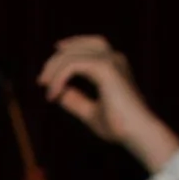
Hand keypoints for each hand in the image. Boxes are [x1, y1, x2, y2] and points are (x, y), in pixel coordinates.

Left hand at [35, 34, 178, 176]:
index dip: (68, 49)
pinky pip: (73, 65)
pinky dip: (59, 77)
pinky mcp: (106, 68)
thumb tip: (59, 93)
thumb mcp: (91, 112)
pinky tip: (53, 93)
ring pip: (72, 55)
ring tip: (45, 87)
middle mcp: (114, 59)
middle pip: (79, 46)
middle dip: (56, 60)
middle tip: (42, 80)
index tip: (49, 68)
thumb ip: (76, 101)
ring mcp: (111, 61)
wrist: (136, 134)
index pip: (89, 45)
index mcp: (114, 66)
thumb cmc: (119, 126)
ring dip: (54, 69)